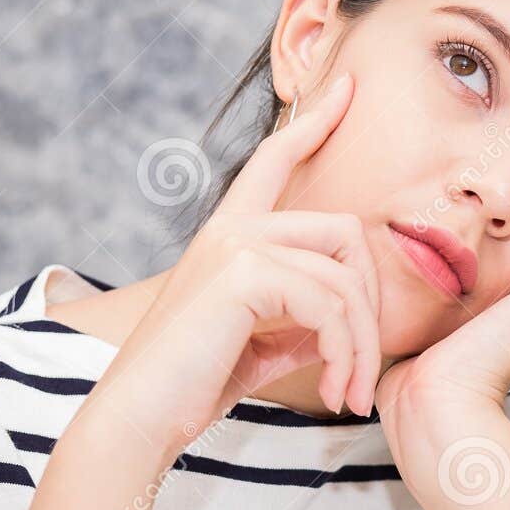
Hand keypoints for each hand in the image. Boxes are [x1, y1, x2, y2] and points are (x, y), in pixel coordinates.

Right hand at [91, 72, 382, 466]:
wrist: (140, 420)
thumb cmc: (193, 386)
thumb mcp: (262, 342)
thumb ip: (303, 317)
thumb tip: (347, 317)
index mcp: (230, 234)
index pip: (276, 159)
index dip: (316, 122)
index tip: (349, 89)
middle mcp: (232, 228)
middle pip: (346, 231)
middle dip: (369, 305)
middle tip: (362, 373)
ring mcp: (237, 244)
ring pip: (345, 277)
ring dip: (359, 346)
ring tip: (349, 396)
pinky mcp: (244, 271)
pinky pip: (330, 304)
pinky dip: (344, 354)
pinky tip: (333, 392)